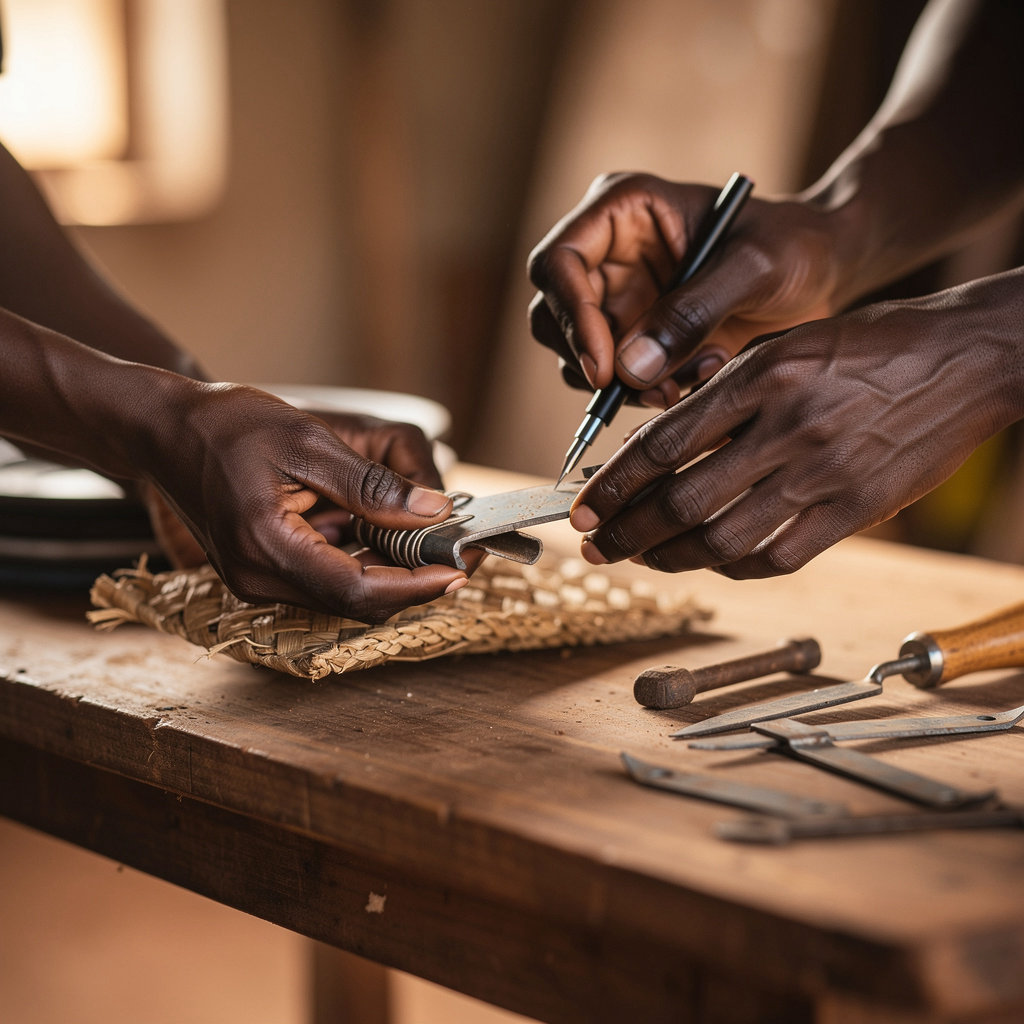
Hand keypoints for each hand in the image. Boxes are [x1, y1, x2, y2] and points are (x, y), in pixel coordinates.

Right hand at [140, 384, 468, 621]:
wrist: (162, 429)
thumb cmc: (226, 424)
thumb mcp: (307, 441)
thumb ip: (371, 483)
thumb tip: (433, 512)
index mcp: (266, 547)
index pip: (357, 590)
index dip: (416, 586)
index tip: (460, 570)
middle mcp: (258, 578)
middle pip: (354, 602)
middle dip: (412, 582)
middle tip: (460, 554)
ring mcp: (255, 579)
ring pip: (342, 594)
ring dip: (391, 573)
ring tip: (434, 542)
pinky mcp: (259, 569)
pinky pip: (323, 579)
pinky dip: (363, 562)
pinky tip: (389, 535)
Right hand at [527, 173, 838, 407]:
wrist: (823, 272)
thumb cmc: (796, 245)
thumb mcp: (757, 267)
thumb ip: (694, 310)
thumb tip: (627, 366)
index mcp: (623, 209)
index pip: (558, 262)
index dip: (570, 317)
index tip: (604, 368)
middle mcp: (607, 254)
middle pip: (553, 316)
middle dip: (595, 361)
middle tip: (652, 386)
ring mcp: (616, 299)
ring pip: (578, 357)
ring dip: (628, 383)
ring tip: (697, 372)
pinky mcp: (633, 338)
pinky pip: (613, 380)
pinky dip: (647, 391)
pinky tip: (699, 374)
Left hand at [569, 275, 1023, 577]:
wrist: (970, 359)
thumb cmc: (871, 344)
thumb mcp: (789, 339)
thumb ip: (725, 386)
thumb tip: (659, 439)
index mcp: (763, 375)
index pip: (663, 443)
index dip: (613, 484)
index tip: (583, 508)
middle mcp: (788, 428)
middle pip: (682, 500)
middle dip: (626, 531)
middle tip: (595, 545)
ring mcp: (824, 475)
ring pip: (722, 539)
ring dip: (668, 556)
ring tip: (640, 558)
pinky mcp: (857, 512)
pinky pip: (776, 558)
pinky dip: (732, 566)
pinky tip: (710, 561)